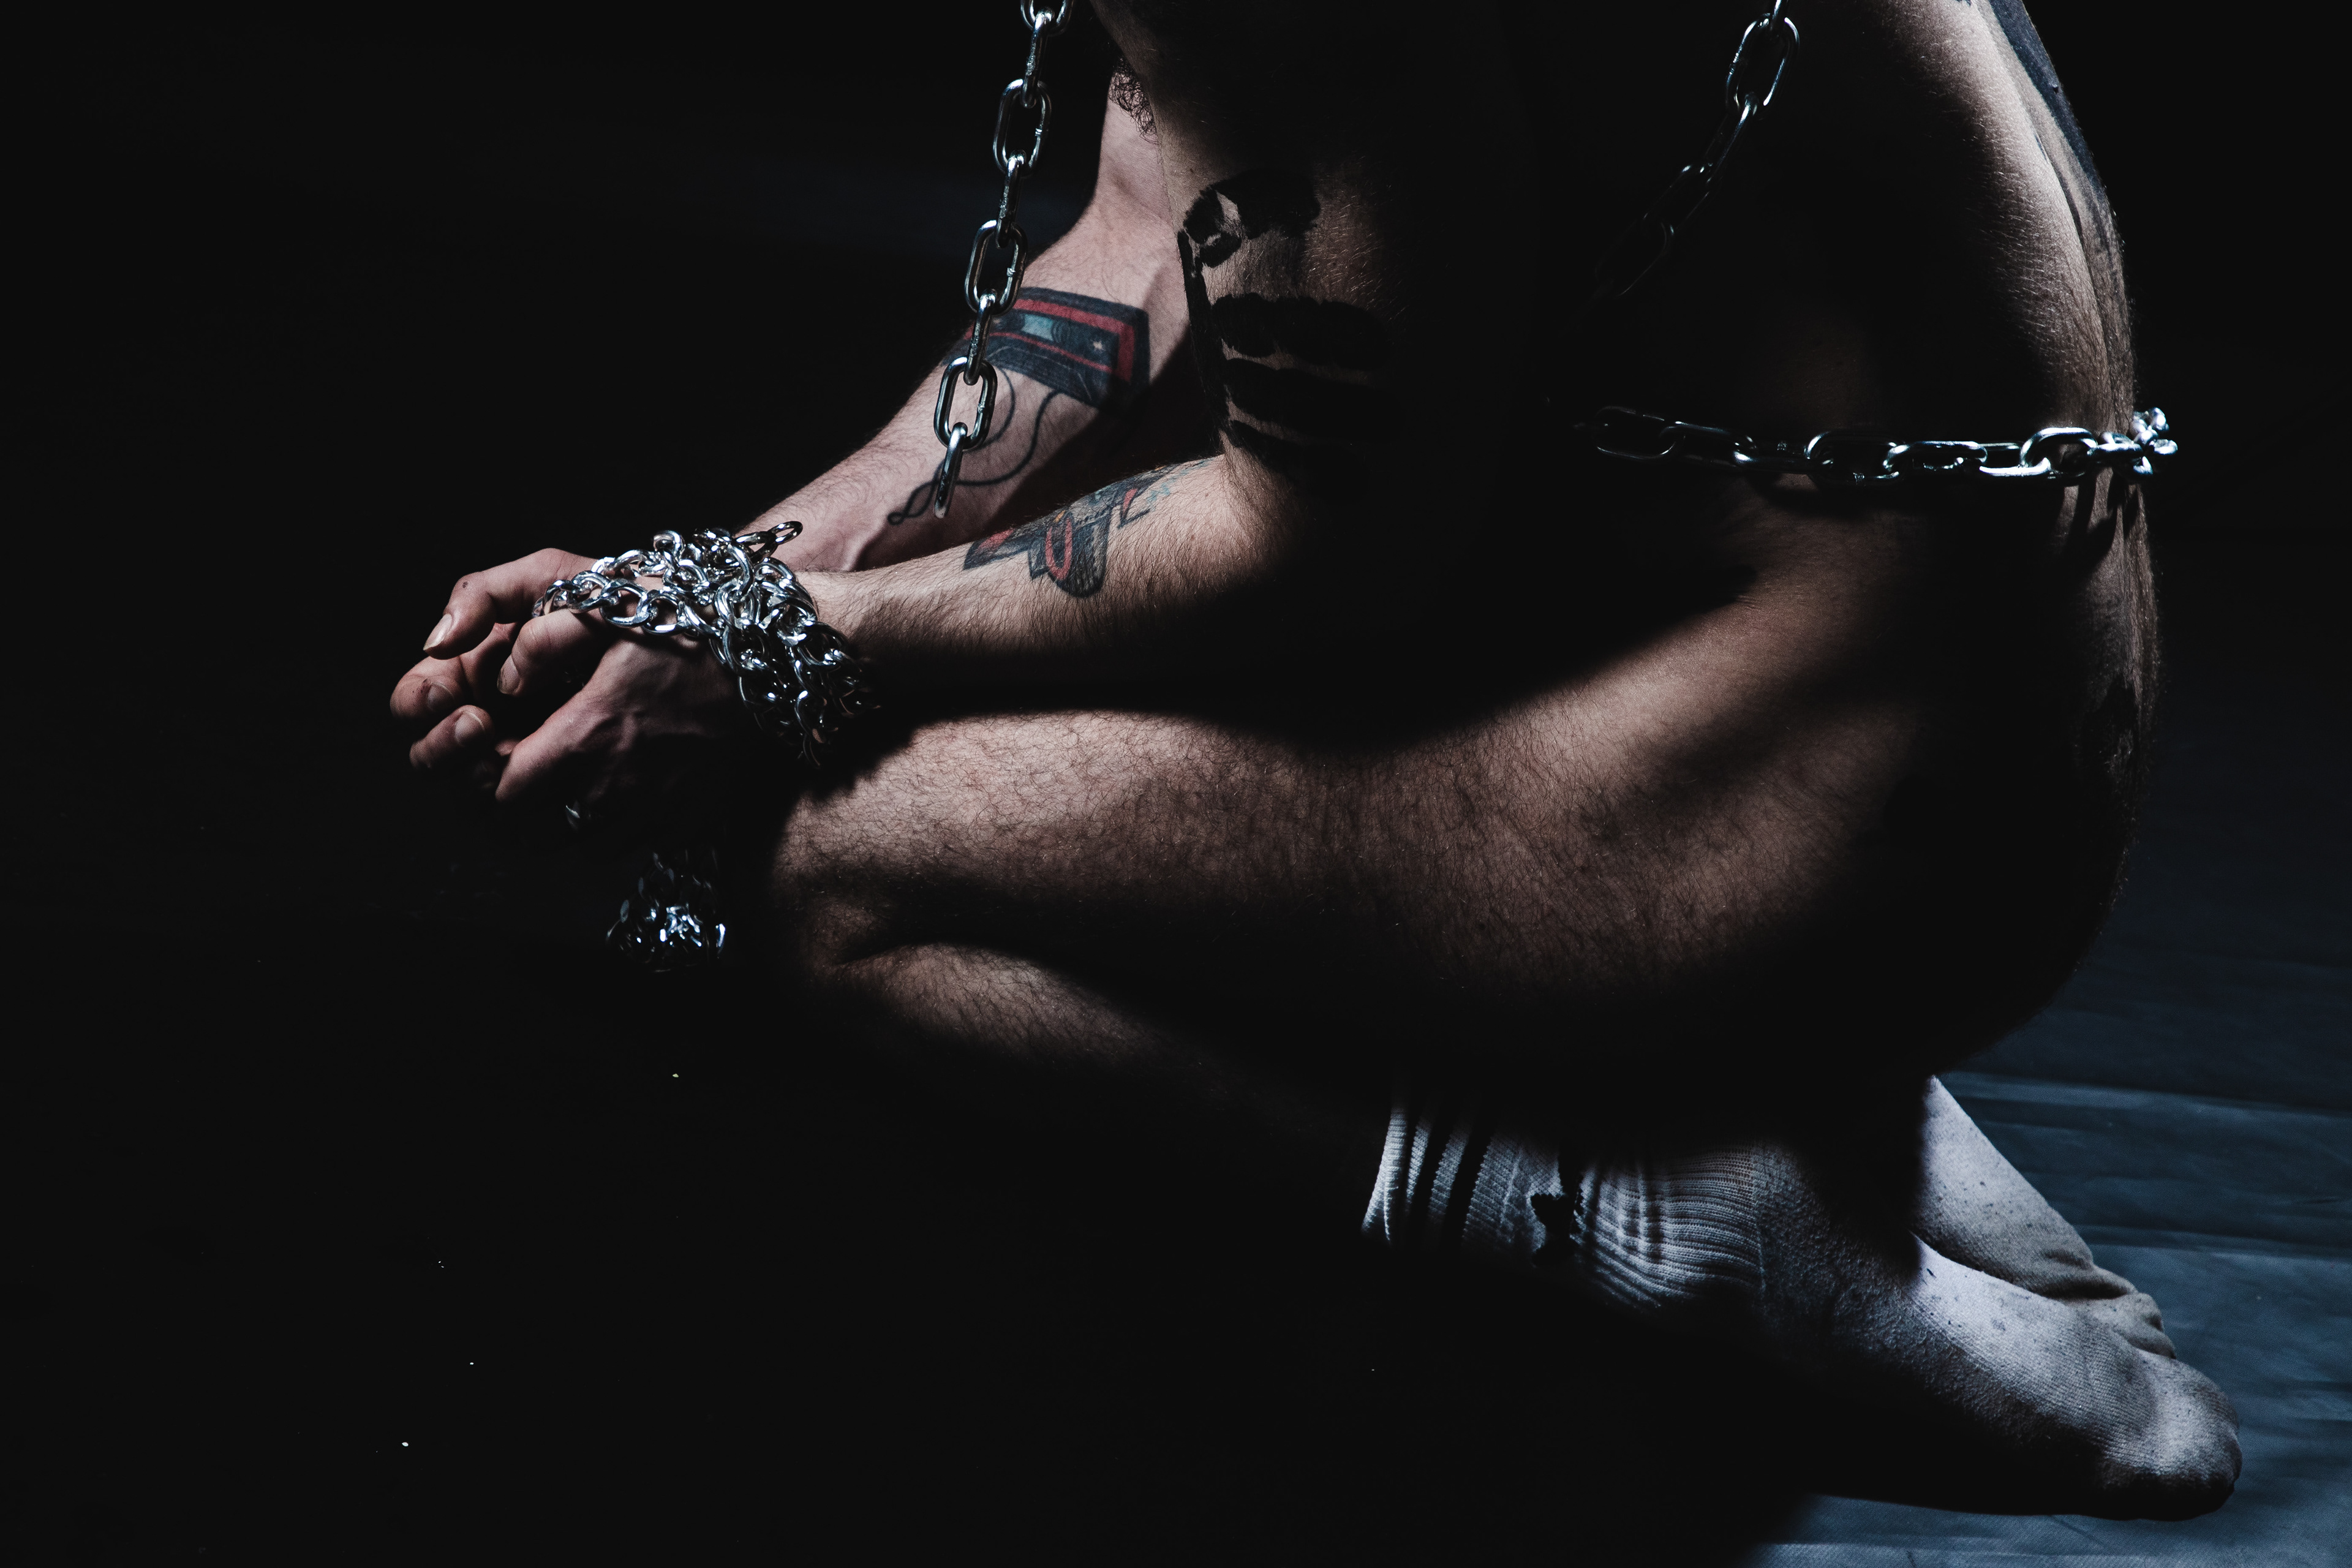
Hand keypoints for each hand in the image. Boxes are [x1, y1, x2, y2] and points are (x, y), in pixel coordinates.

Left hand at [391, 548, 742, 814]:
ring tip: (570, 789)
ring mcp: (657, 807)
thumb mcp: (607, 610)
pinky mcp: (690, 818)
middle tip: (524, 780)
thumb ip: (542, 643)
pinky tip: (621, 793)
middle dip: (520, 814)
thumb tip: (506, 682)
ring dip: (569, 825)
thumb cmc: (689, 627)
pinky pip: (636, 847)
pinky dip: (619, 831)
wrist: (770, 656)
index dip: (490, 779)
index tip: (502, 752)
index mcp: (587, 735)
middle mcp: (618, 784)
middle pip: (539, 835)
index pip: (506, 794)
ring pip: (586, 850)